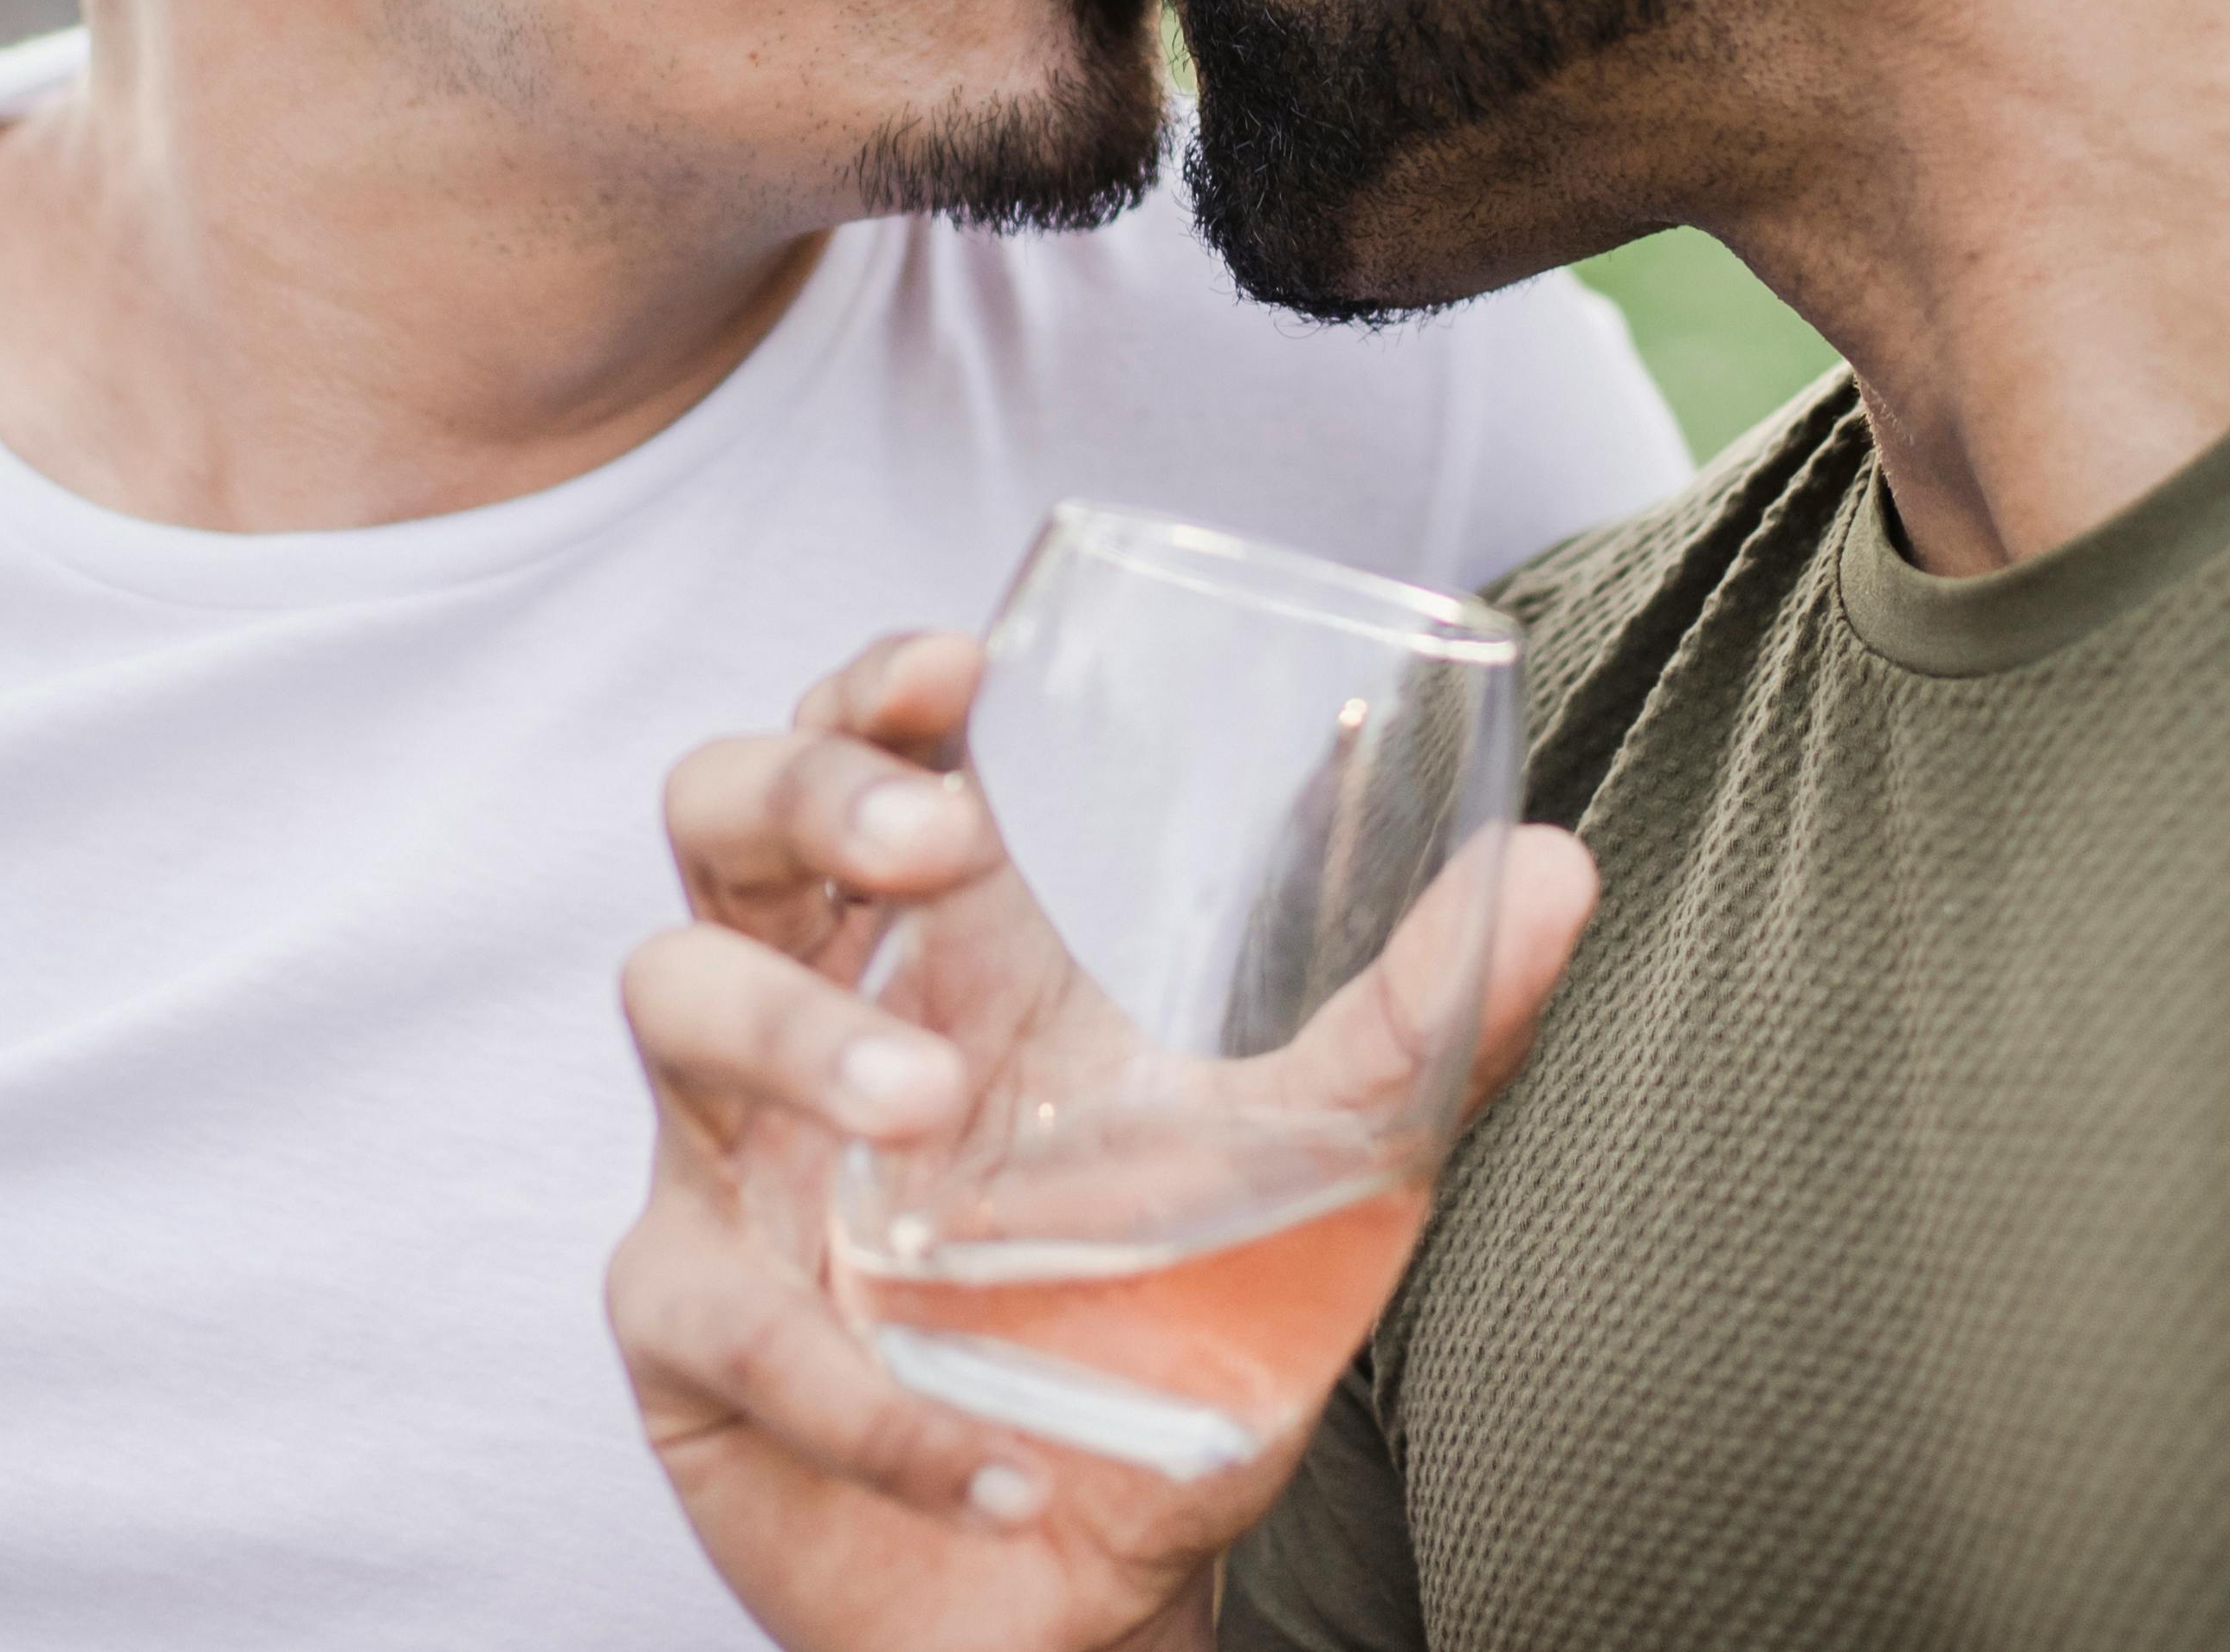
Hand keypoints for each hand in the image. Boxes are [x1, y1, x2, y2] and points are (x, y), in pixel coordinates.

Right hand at [612, 632, 1597, 1651]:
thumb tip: (1560, 868)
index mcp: (961, 948)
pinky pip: (713, 1307)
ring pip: (668, 1001)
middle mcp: (821, 1018)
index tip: (965, 669)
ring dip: (794, 1034)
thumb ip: (1430, 1026)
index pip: (872, 745)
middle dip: (805, 788)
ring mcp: (731, 1162)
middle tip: (930, 842)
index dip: (882, 687)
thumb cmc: (1174, 1338)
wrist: (1093, 1588)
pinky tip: (985, 1445)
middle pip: (721, 812)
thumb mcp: (1320, 1170)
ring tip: (928, 1107)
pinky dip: (852, 1385)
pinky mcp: (689, 1328)